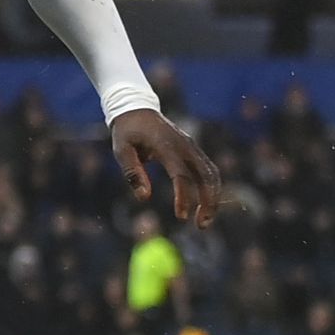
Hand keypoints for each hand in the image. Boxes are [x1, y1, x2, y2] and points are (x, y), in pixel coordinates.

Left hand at [110, 109, 220, 226]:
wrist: (137, 108)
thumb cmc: (127, 131)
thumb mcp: (121, 150)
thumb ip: (132, 172)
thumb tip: (144, 198)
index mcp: (167, 146)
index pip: (181, 175)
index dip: (184, 196)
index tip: (182, 217)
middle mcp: (185, 146)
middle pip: (206, 175)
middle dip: (209, 201)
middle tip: (202, 226)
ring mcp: (192, 147)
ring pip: (212, 173)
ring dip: (213, 197)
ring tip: (204, 221)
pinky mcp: (193, 150)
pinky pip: (208, 170)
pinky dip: (210, 188)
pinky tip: (205, 205)